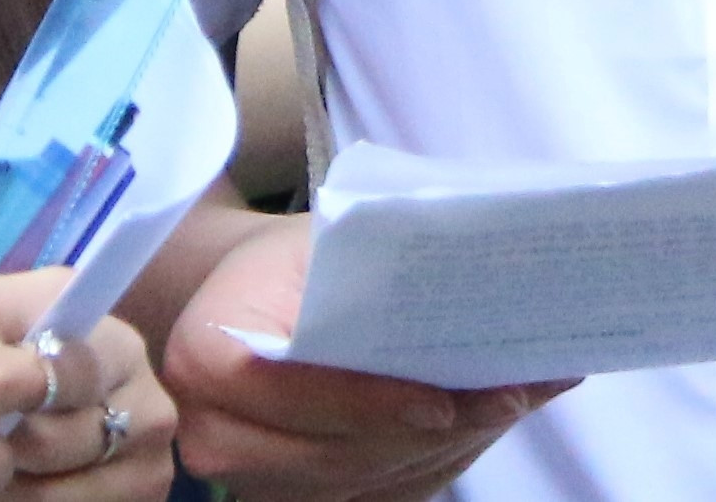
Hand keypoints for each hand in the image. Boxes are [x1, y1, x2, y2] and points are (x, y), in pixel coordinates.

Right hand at [163, 216, 565, 500]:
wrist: (247, 298)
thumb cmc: (289, 262)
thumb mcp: (319, 239)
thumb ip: (377, 264)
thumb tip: (481, 277)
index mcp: (204, 354)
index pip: (289, 392)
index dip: (364, 403)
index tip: (440, 402)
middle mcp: (211, 433)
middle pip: (335, 454)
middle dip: (426, 433)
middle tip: (511, 399)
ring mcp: (247, 479)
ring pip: (359, 483)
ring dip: (440, 450)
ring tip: (510, 404)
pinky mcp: (286, 500)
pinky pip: (369, 494)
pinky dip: (428, 462)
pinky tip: (480, 424)